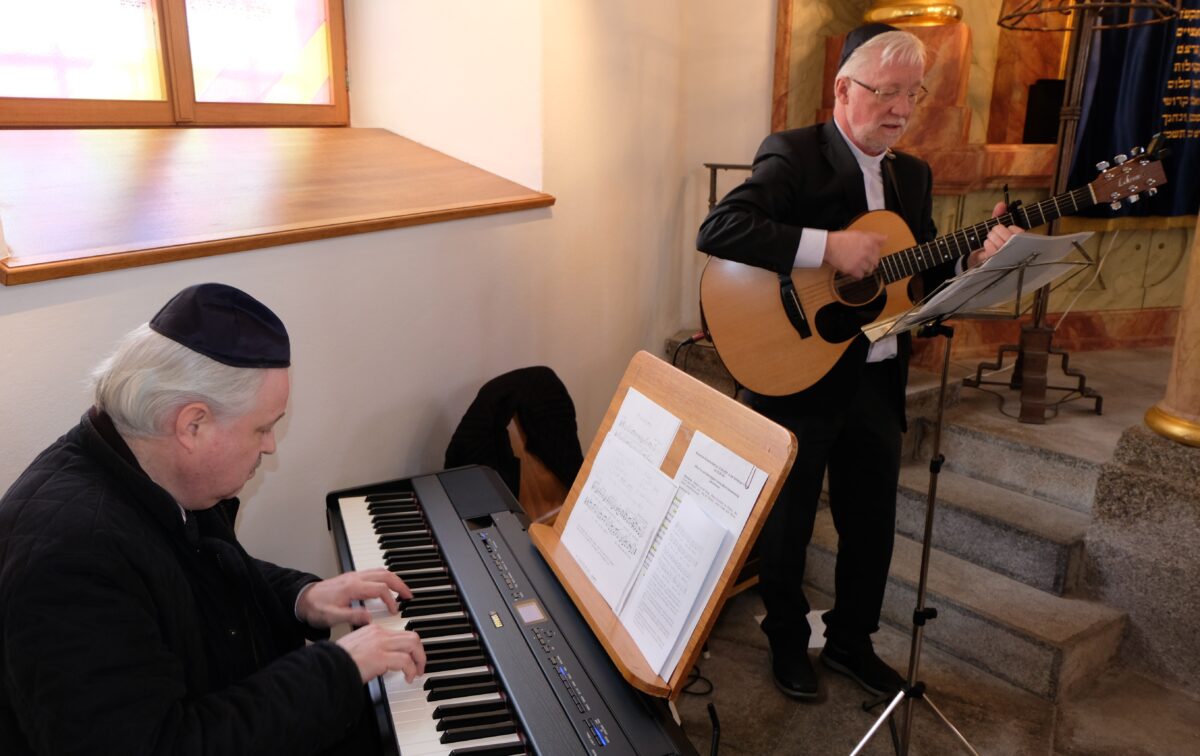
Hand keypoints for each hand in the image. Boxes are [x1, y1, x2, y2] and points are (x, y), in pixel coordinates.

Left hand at [296, 568, 411, 627]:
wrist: (302, 599)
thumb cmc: (316, 608)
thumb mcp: (332, 617)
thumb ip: (352, 617)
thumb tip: (370, 618)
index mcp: (353, 587)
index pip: (380, 589)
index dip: (390, 600)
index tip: (395, 611)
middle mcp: (356, 578)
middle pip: (385, 575)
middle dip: (400, 585)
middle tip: (409, 596)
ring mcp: (354, 575)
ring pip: (381, 571)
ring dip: (394, 580)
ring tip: (402, 591)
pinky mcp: (352, 577)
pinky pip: (374, 573)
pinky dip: (385, 578)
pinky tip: (387, 587)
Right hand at [337, 623, 425, 683]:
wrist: (328, 667)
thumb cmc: (337, 662)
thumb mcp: (356, 648)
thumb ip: (371, 648)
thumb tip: (383, 660)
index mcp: (373, 630)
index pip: (400, 632)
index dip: (409, 646)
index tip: (411, 657)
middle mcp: (379, 633)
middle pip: (411, 636)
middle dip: (419, 651)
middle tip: (419, 664)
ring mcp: (381, 644)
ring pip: (413, 644)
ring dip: (419, 660)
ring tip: (417, 672)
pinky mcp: (381, 657)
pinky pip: (406, 661)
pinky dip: (411, 670)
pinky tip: (408, 678)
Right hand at [824, 230, 886, 279]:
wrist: (828, 246)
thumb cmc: (841, 239)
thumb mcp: (859, 234)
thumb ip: (874, 237)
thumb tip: (886, 238)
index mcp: (869, 242)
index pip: (878, 252)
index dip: (872, 254)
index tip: (867, 254)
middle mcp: (867, 251)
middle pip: (875, 263)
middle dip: (869, 262)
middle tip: (860, 260)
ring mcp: (860, 261)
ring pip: (868, 270)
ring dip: (863, 268)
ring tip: (855, 264)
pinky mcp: (853, 269)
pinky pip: (860, 276)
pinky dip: (856, 274)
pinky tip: (852, 269)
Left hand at [967, 201, 1023, 269]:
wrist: (978, 257)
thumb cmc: (992, 241)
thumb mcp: (996, 226)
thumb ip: (999, 215)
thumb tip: (1001, 204)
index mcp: (1019, 241)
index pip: (1020, 233)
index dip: (1012, 229)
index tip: (1008, 227)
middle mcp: (1016, 251)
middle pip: (1009, 237)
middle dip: (999, 230)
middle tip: (994, 231)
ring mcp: (1006, 258)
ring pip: (1000, 243)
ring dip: (992, 237)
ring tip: (991, 238)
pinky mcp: (996, 264)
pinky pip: (992, 250)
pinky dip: (988, 244)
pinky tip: (987, 244)